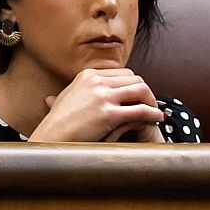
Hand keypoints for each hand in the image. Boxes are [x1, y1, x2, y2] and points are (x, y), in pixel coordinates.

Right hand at [30, 68, 164, 142]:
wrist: (53, 137)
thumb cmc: (58, 122)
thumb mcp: (65, 98)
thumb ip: (72, 94)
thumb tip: (53, 98)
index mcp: (88, 75)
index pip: (123, 73)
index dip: (134, 85)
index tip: (139, 97)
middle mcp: (96, 81)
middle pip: (135, 79)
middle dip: (146, 92)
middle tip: (151, 105)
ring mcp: (102, 96)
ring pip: (141, 90)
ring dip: (152, 101)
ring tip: (155, 113)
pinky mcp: (108, 114)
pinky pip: (140, 110)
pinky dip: (153, 114)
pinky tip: (156, 120)